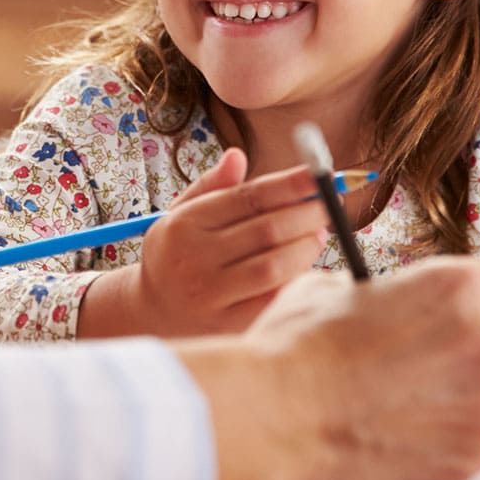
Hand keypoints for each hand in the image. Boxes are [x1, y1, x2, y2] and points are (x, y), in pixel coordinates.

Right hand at [79, 148, 331, 337]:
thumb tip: (238, 155)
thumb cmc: (176, 255)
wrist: (151, 312)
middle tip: (327, 207)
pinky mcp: (226, 324)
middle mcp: (194, 257)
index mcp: (185, 223)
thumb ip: (211, 185)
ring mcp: (210, 293)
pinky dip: (296, 279)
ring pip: (274, 265)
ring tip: (318, 236)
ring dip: (306, 247)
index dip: (289, 184)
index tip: (319, 175)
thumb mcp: (181, 215)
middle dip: (307, 214)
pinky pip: (273, 298)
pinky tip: (304, 266)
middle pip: (267, 229)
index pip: (248, 197)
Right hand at [179, 258, 479, 479]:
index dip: (461, 304)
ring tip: (386, 406)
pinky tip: (390, 436)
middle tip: (404, 365)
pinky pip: (463, 442)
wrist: (273, 419)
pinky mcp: (469, 457)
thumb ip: (378, 294)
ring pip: (476, 397)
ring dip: (444, 400)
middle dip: (452, 353)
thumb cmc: (296, 350)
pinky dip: (435, 443)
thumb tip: (380, 303)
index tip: (439, 317)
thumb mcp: (330, 288)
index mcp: (456, 290)